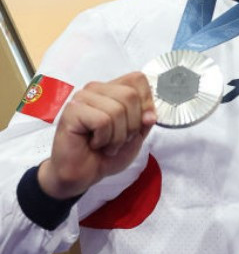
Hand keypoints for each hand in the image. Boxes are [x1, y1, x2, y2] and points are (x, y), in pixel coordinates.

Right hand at [37, 72, 156, 199]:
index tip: (140, 123)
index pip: (137, 79)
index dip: (146, 102)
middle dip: (132, 125)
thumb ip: (145, 120)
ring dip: (117, 136)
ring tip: (106, 144)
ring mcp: (82, 98)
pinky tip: (93, 143)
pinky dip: (104, 138)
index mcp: (112, 89)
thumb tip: (149, 114)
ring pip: (117, 110)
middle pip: (130, 95)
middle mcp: (96, 89)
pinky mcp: (72, 111)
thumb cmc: (107, 153)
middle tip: (119, 139)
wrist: (83, 174)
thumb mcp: (136, 135)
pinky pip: (102, 121)